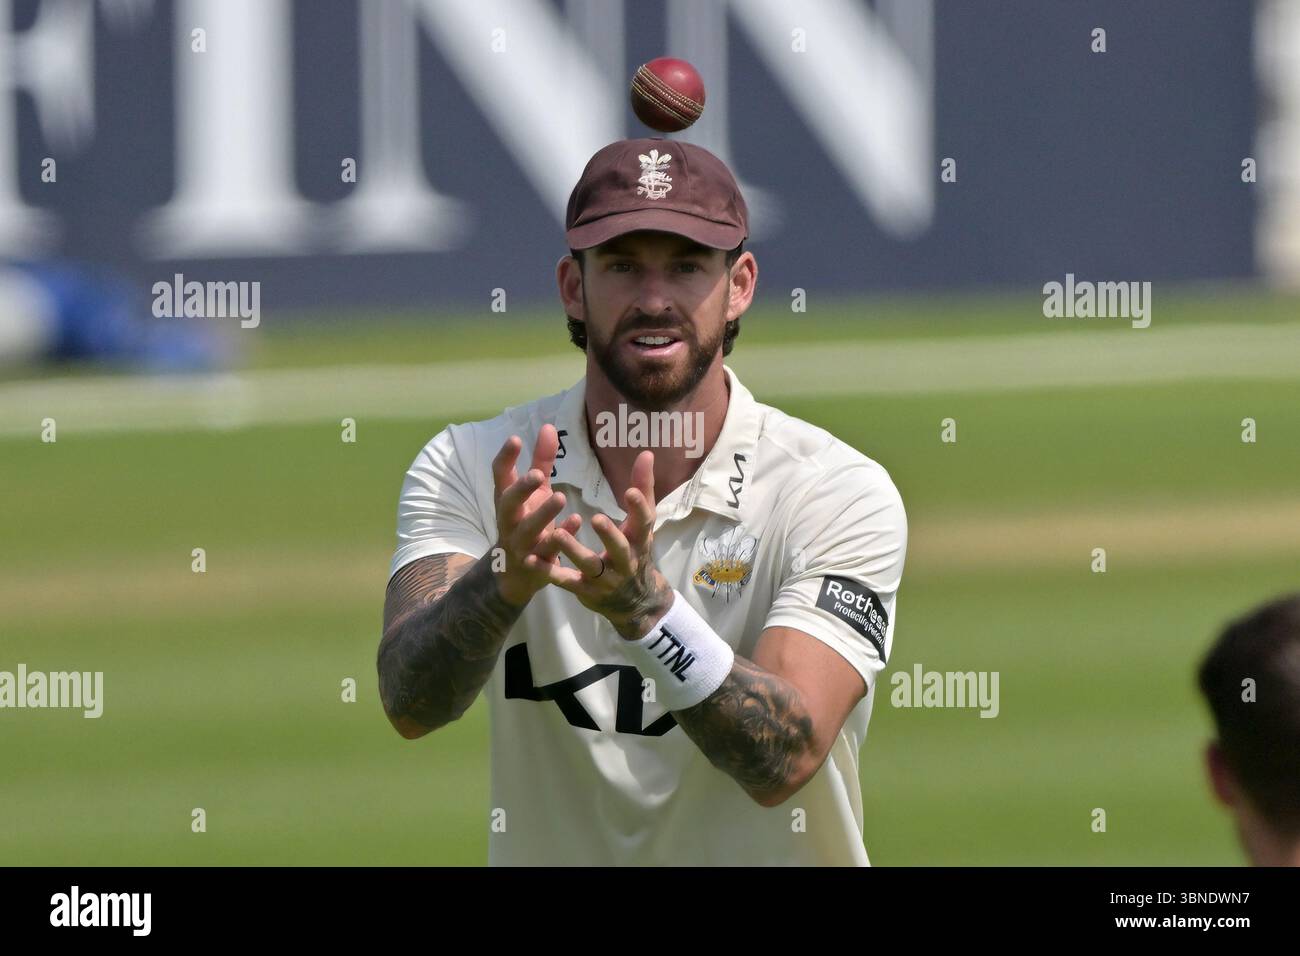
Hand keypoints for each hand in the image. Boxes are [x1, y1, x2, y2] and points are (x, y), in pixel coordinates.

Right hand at [491, 424, 581, 606]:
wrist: (516, 574)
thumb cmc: (527, 522)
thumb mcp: (534, 493)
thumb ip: (541, 462)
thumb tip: (548, 426)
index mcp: (507, 501)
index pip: (500, 477)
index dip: (505, 458)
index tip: (515, 439)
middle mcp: (510, 522)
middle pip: (508, 504)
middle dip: (520, 490)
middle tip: (536, 475)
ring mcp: (522, 545)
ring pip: (529, 531)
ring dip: (543, 515)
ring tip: (560, 497)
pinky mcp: (537, 565)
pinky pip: (549, 553)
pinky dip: (562, 537)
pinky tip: (575, 522)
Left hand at [532, 450, 674, 639]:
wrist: (632, 600)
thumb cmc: (634, 549)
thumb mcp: (641, 523)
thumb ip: (643, 488)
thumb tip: (646, 453)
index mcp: (639, 538)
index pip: (644, 522)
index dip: (639, 507)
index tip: (629, 491)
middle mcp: (625, 559)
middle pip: (619, 548)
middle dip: (609, 535)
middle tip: (595, 519)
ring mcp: (604, 577)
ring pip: (588, 564)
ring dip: (573, 550)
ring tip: (556, 533)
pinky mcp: (585, 589)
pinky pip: (566, 580)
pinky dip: (549, 571)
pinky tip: (531, 559)